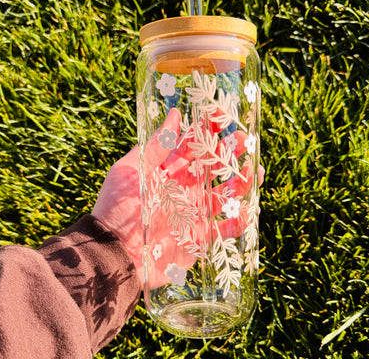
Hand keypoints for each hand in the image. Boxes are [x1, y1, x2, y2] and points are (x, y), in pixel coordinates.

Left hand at [92, 109, 263, 286]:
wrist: (112, 254)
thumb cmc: (116, 208)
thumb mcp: (132, 172)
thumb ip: (155, 147)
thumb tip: (174, 113)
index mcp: (168, 172)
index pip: (192, 147)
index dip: (207, 132)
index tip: (222, 117)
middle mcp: (184, 190)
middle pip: (212, 169)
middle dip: (230, 154)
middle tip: (246, 141)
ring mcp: (193, 214)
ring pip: (224, 196)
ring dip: (241, 184)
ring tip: (255, 171)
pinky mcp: (198, 239)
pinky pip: (223, 230)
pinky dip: (237, 222)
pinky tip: (246, 211)